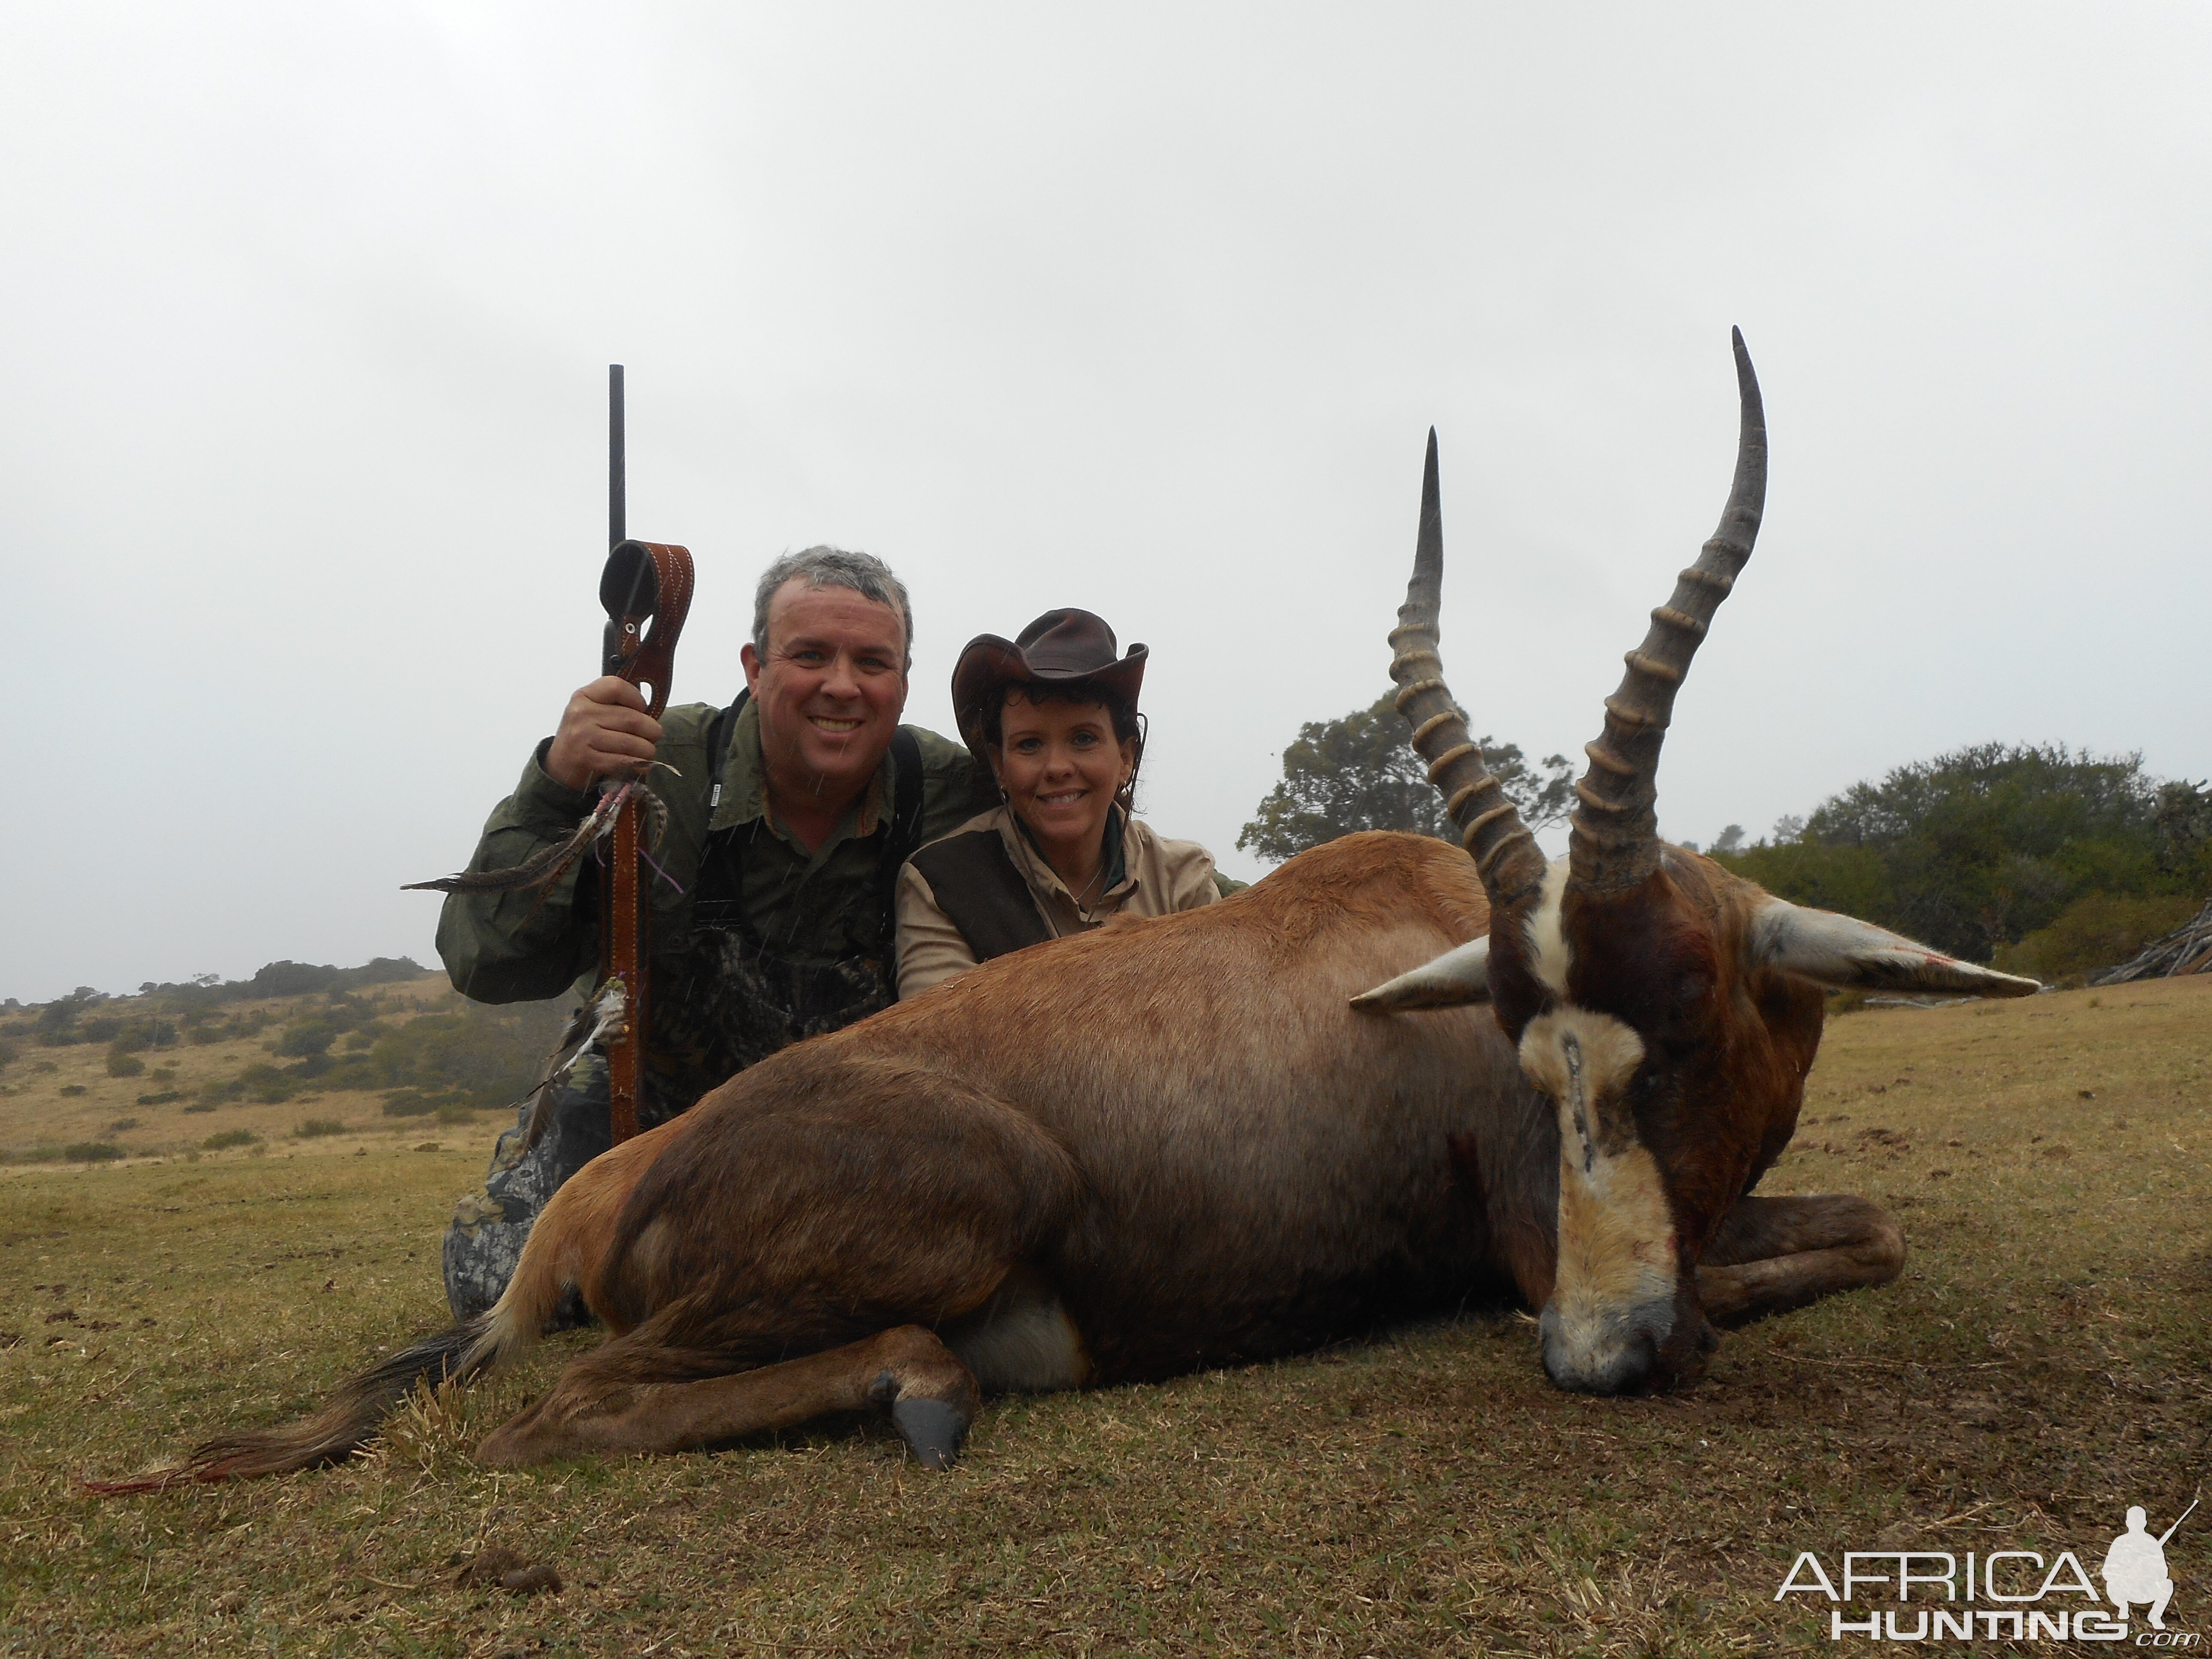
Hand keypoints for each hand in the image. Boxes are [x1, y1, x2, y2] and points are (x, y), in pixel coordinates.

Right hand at [544, 677, 661, 790]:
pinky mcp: (585, 759)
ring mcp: (581, 736)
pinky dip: (637, 764)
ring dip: (647, 749)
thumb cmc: (585, 735)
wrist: (560, 765)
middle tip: (654, 735)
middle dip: (651, 730)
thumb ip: (615, 706)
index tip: (643, 709)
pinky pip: (621, 761)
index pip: (617, 686)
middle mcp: (581, 713)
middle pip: (631, 718)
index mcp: (583, 696)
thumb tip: (650, 713)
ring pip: (630, 742)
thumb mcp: (593, 712)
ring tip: (648, 751)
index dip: (637, 698)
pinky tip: (641, 765)